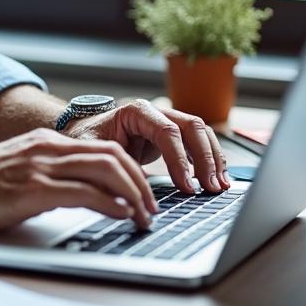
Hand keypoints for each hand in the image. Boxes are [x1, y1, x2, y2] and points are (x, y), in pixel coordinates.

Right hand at [0, 128, 157, 232]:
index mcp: (44, 142)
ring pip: (107, 170)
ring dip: (133, 195)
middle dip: (141, 182)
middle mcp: (46, 148)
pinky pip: (85, 193)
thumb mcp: (16, 172)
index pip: (103, 148)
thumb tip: (78, 198)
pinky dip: (111, 204)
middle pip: (113, 155)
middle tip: (151, 208)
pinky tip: (121, 216)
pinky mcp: (32, 190)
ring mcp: (40, 167)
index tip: (142, 194)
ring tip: (142, 217)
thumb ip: (47, 177)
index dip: (131, 170)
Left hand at [63, 98, 229, 193]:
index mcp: (136, 111)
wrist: (85, 130)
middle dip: (205, 158)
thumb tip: (127, 194)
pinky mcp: (173, 136)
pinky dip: (210, 160)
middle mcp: (156, 112)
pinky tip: (217, 179)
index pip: (167, 131)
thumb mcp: (91, 151)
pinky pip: (199, 143)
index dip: (179, 159)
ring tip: (219, 186)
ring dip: (214, 159)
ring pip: (200, 133)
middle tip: (210, 187)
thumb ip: (107, 168)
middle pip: (191, 127)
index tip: (186, 185)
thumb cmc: (87, 138)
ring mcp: (167, 121)